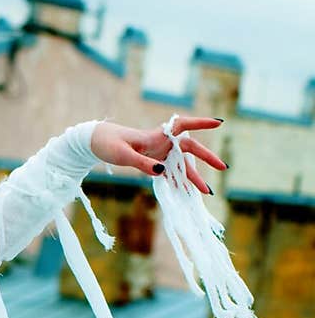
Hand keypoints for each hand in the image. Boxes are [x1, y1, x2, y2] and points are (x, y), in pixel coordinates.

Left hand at [90, 117, 226, 194]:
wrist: (95, 143)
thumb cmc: (108, 144)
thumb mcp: (123, 154)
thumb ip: (143, 163)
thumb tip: (162, 171)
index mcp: (156, 135)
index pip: (183, 125)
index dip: (201, 123)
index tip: (219, 123)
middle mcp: (162, 142)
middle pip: (190, 149)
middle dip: (207, 158)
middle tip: (223, 167)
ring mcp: (159, 153)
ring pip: (181, 165)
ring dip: (193, 177)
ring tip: (207, 192)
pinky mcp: (153, 163)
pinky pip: (170, 174)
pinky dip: (179, 183)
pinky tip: (188, 194)